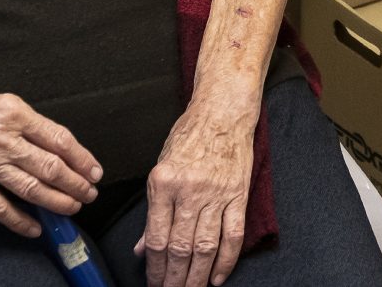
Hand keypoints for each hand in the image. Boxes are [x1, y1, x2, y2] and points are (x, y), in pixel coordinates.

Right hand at [0, 71, 100, 236]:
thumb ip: (26, 121)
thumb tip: (55, 143)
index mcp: (14, 113)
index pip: (59, 139)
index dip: (82, 158)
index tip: (94, 170)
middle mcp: (2, 139)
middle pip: (50, 167)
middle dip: (76, 184)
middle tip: (89, 192)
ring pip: (30, 189)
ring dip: (57, 201)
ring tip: (73, 207)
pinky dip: (20, 220)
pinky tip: (35, 227)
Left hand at [136, 97, 258, 286]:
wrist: (223, 112)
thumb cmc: (189, 136)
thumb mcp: (161, 167)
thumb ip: (153, 211)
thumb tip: (143, 247)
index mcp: (164, 183)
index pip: (157, 238)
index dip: (154, 268)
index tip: (153, 283)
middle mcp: (189, 190)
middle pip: (180, 248)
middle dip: (173, 279)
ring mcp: (216, 194)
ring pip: (205, 247)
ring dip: (196, 276)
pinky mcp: (238, 195)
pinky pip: (233, 235)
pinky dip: (226, 261)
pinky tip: (216, 277)